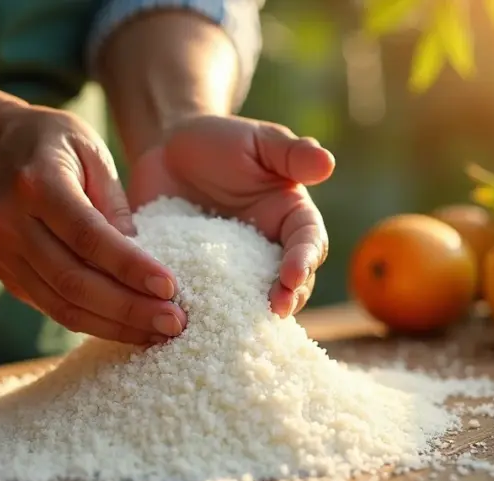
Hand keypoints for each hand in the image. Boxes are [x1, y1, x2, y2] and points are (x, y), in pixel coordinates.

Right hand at [0, 104, 186, 344]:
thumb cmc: (52, 141)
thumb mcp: (92, 150)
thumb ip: (115, 204)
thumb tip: (142, 262)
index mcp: (36, 183)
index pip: (87, 237)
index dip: (130, 267)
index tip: (170, 287)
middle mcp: (11, 223)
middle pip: (73, 281)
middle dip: (128, 308)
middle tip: (174, 322)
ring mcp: (1, 253)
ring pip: (61, 306)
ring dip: (113, 326)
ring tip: (157, 332)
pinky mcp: (3, 272)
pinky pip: (50, 307)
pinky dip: (92, 321)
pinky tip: (126, 325)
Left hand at [128, 115, 334, 317]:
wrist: (167, 151)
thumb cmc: (220, 141)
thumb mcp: (257, 140)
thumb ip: (290, 153)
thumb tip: (326, 162)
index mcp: (291, 219)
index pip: (308, 243)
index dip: (304, 260)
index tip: (293, 275)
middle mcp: (268, 251)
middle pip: (289, 285)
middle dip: (287, 299)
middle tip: (275, 311)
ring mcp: (233, 271)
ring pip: (249, 302)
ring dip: (247, 316)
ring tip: (237, 326)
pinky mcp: (197, 279)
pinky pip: (204, 302)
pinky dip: (200, 315)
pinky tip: (190, 326)